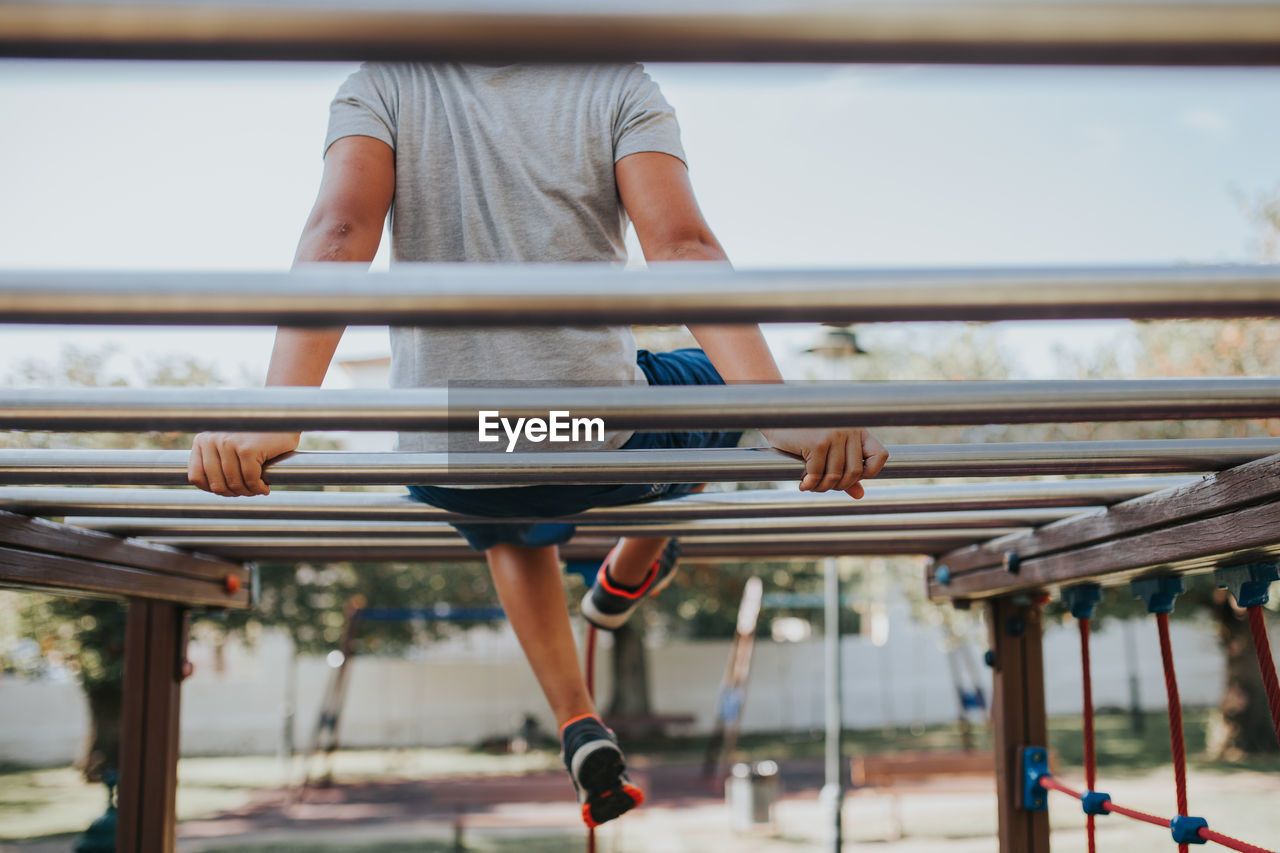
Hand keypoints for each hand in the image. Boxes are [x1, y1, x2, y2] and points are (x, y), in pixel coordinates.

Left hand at [187, 431, 300, 495]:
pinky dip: (258, 487)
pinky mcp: (247, 449)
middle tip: (247, 492)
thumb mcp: (230, 445)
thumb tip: (214, 488)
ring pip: (234, 483)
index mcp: (203, 440)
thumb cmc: (257, 434)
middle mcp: (212, 440)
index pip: (196, 477)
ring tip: (257, 490)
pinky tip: (264, 487)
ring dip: (248, 492)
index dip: (212, 489)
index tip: (228, 490)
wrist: (282, 419)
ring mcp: (229, 443)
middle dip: (233, 493)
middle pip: (216, 483)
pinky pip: (250, 479)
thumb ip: (217, 461)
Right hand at [762, 427, 888, 498]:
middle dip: (838, 486)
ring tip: (811, 486)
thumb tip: (860, 494)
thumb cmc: (803, 434)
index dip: (869, 473)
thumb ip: (845, 471)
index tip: (850, 478)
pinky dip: (809, 484)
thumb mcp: (828, 451)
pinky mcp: (817, 442)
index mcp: (858, 430)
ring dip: (821, 487)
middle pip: (855, 472)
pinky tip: (803, 483)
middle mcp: (849, 430)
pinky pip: (817, 474)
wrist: (777, 417)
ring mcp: (834, 435)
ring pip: (835, 476)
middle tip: (822, 487)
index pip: (879, 456)